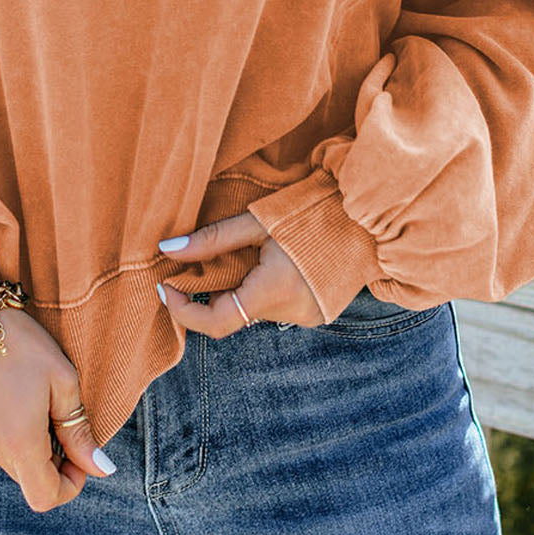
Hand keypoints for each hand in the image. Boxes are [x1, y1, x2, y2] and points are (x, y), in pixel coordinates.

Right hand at [0, 269, 115, 512]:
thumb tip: (100, 468)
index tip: (82, 457)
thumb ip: (79, 431)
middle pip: (29, 479)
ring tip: (40, 402)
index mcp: (19, 443)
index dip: (70, 485)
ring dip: (32, 446)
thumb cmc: (22, 343)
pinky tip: (17, 398)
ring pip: (11, 461)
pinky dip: (11, 434)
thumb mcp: (63, 382)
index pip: (45, 497)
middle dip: (54, 462)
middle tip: (65, 420)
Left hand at [156, 213, 326, 335]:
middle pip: (234, 313)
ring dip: (240, 289)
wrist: (367, 218)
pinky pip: (274, 308)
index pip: (215, 322)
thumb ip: (211, 240)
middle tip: (214, 258)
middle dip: (215, 290)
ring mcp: (307, 317)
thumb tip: (168, 250)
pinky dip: (262, 291)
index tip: (166, 286)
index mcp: (275, 291)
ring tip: (255, 255)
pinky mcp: (316, 314)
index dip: (183, 310)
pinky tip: (275, 265)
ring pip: (253, 310)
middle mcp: (292, 313)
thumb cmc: (312, 212)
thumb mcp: (256, 221)